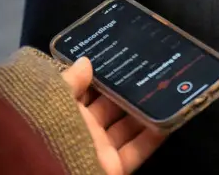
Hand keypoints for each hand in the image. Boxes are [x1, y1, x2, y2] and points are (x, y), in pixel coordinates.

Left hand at [61, 57, 164, 174]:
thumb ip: (70, 81)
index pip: (83, 88)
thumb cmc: (50, 128)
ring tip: (163, 88)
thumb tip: (86, 61)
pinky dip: (152, 138)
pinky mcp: (115, 166)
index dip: (98, 74)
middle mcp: (83, 128)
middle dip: (125, 89)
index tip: (118, 55)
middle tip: (147, 67)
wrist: (52, 170)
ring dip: (143, 111)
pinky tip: (168, 119)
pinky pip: (137, 150)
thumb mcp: (52, 98)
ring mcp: (100, 148)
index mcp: (63, 109)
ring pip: (126, 126)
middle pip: (109, 106)